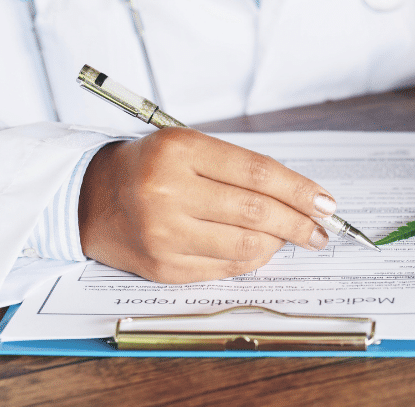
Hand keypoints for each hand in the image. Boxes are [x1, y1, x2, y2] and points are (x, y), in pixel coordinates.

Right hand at [78, 128, 334, 283]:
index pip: (257, 173)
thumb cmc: (149, 167)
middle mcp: (167, 192)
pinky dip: (252, 260)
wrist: (88, 198)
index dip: (299, 189)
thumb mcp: (188, 146)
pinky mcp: (162, 267)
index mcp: (178, 151)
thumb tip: (300, 198)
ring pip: (245, 245)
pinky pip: (224, 268)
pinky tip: (262, 250)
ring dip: (278, 243)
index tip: (325, 202)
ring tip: (292, 238)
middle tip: (320, 229)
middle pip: (255, 211)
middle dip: (298, 222)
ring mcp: (163, 233)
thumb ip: (238, 168)